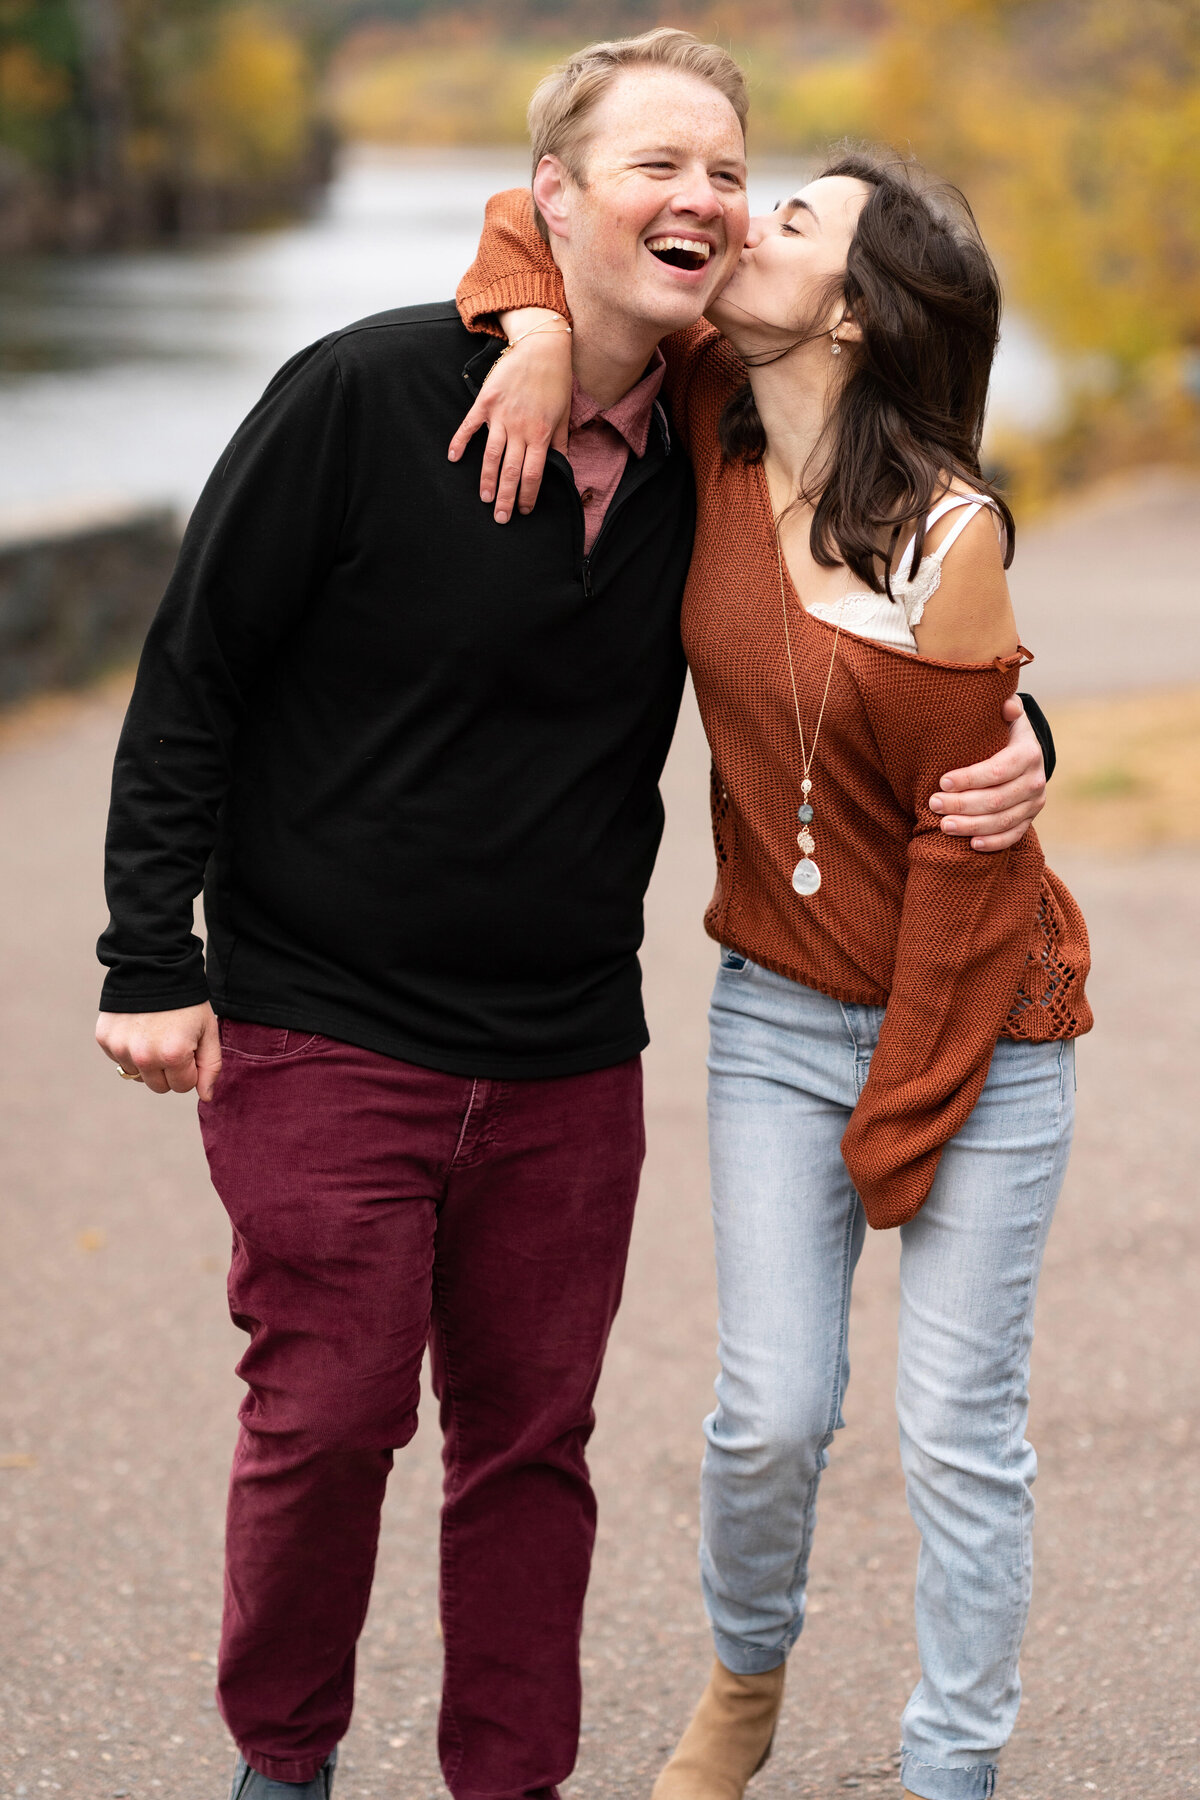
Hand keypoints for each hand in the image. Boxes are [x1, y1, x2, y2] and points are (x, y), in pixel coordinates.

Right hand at [96, 1002, 221, 1099]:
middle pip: (159, 1087)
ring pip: (138, 1075)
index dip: (190, 1068)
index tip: (189, 1046)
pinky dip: (130, 1050)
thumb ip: (210, 1067)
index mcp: (172, 1055)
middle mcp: (143, 1056)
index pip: (183, 1086)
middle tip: (172, 1041)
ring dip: (148, 1062)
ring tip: (154, 1033)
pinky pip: (120, 1060)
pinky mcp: (105, 1040)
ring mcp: (121, 1048)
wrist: (153, 967)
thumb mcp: (208, 1031)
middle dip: (170, 1070)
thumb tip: (206, 1097)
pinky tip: (138, 1028)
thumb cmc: (186, 1002)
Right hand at [447, 309, 571, 523]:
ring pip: (491, 456)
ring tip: (484, 498)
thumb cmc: (556, 380)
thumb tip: (564, 467)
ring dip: (486, 480)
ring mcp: (501, 415)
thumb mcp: (565, 413)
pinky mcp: (486, 402)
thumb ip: (561, 442)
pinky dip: (460, 442)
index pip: (534, 474)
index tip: (525, 510)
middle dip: (505, 497)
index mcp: (541, 433)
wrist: (541, 346)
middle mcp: (520, 428)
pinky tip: (453, 458)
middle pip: (511, 471)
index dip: (528, 495)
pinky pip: (470, 426)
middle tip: (500, 518)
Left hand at [930, 695, 1046, 851]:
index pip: (998, 770)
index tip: (943, 781)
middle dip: (963, 804)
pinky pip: (1013, 835)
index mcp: (1028, 754)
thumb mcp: (1006, 715)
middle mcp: (1035, 780)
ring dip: (972, 826)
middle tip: (934, 804)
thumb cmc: (1003, 731)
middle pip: (997, 799)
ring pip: (1003, 821)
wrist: (1024, 752)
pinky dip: (993, 842)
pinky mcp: (1029, 819)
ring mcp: (1034, 803)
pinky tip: (971, 844)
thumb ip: (1006, 707)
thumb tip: (1006, 706)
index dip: (970, 778)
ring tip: (943, 825)